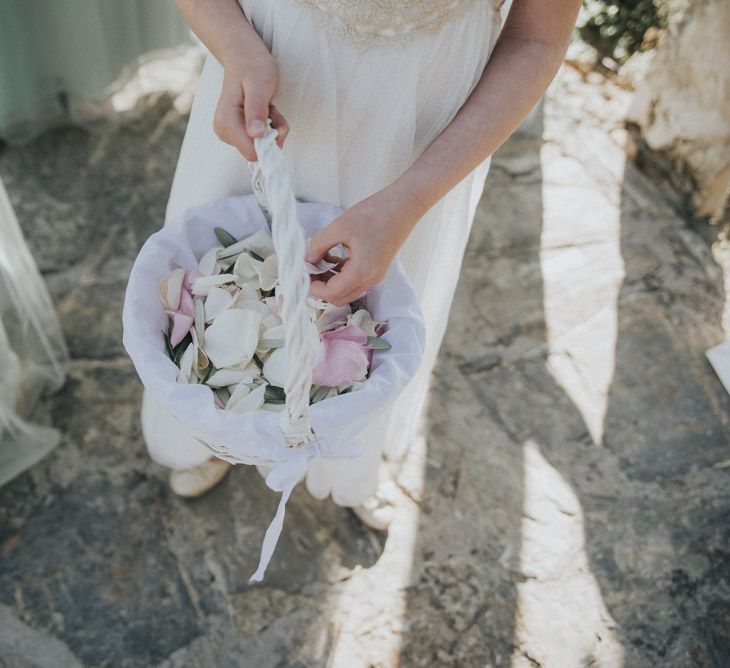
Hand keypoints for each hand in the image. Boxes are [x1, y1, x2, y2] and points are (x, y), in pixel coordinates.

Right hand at [213, 52, 288, 160]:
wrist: (243, 55)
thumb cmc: (253, 66)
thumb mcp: (260, 85)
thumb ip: (257, 110)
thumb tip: (256, 135)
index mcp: (227, 122)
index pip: (252, 153)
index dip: (270, 141)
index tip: (274, 119)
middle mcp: (224, 131)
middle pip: (258, 152)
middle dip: (272, 134)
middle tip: (271, 109)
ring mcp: (229, 133)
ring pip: (260, 147)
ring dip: (272, 129)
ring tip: (267, 106)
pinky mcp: (236, 133)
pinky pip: (259, 141)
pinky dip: (269, 128)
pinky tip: (264, 110)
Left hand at [306, 188, 420, 305]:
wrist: (403, 205)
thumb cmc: (374, 213)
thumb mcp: (339, 226)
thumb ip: (318, 245)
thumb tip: (307, 259)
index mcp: (362, 272)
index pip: (332, 294)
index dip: (313, 287)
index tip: (302, 272)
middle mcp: (371, 279)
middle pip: (339, 298)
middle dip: (320, 287)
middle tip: (308, 269)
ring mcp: (375, 276)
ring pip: (347, 291)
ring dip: (330, 281)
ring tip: (318, 260)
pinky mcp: (376, 269)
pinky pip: (354, 280)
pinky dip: (340, 274)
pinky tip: (331, 256)